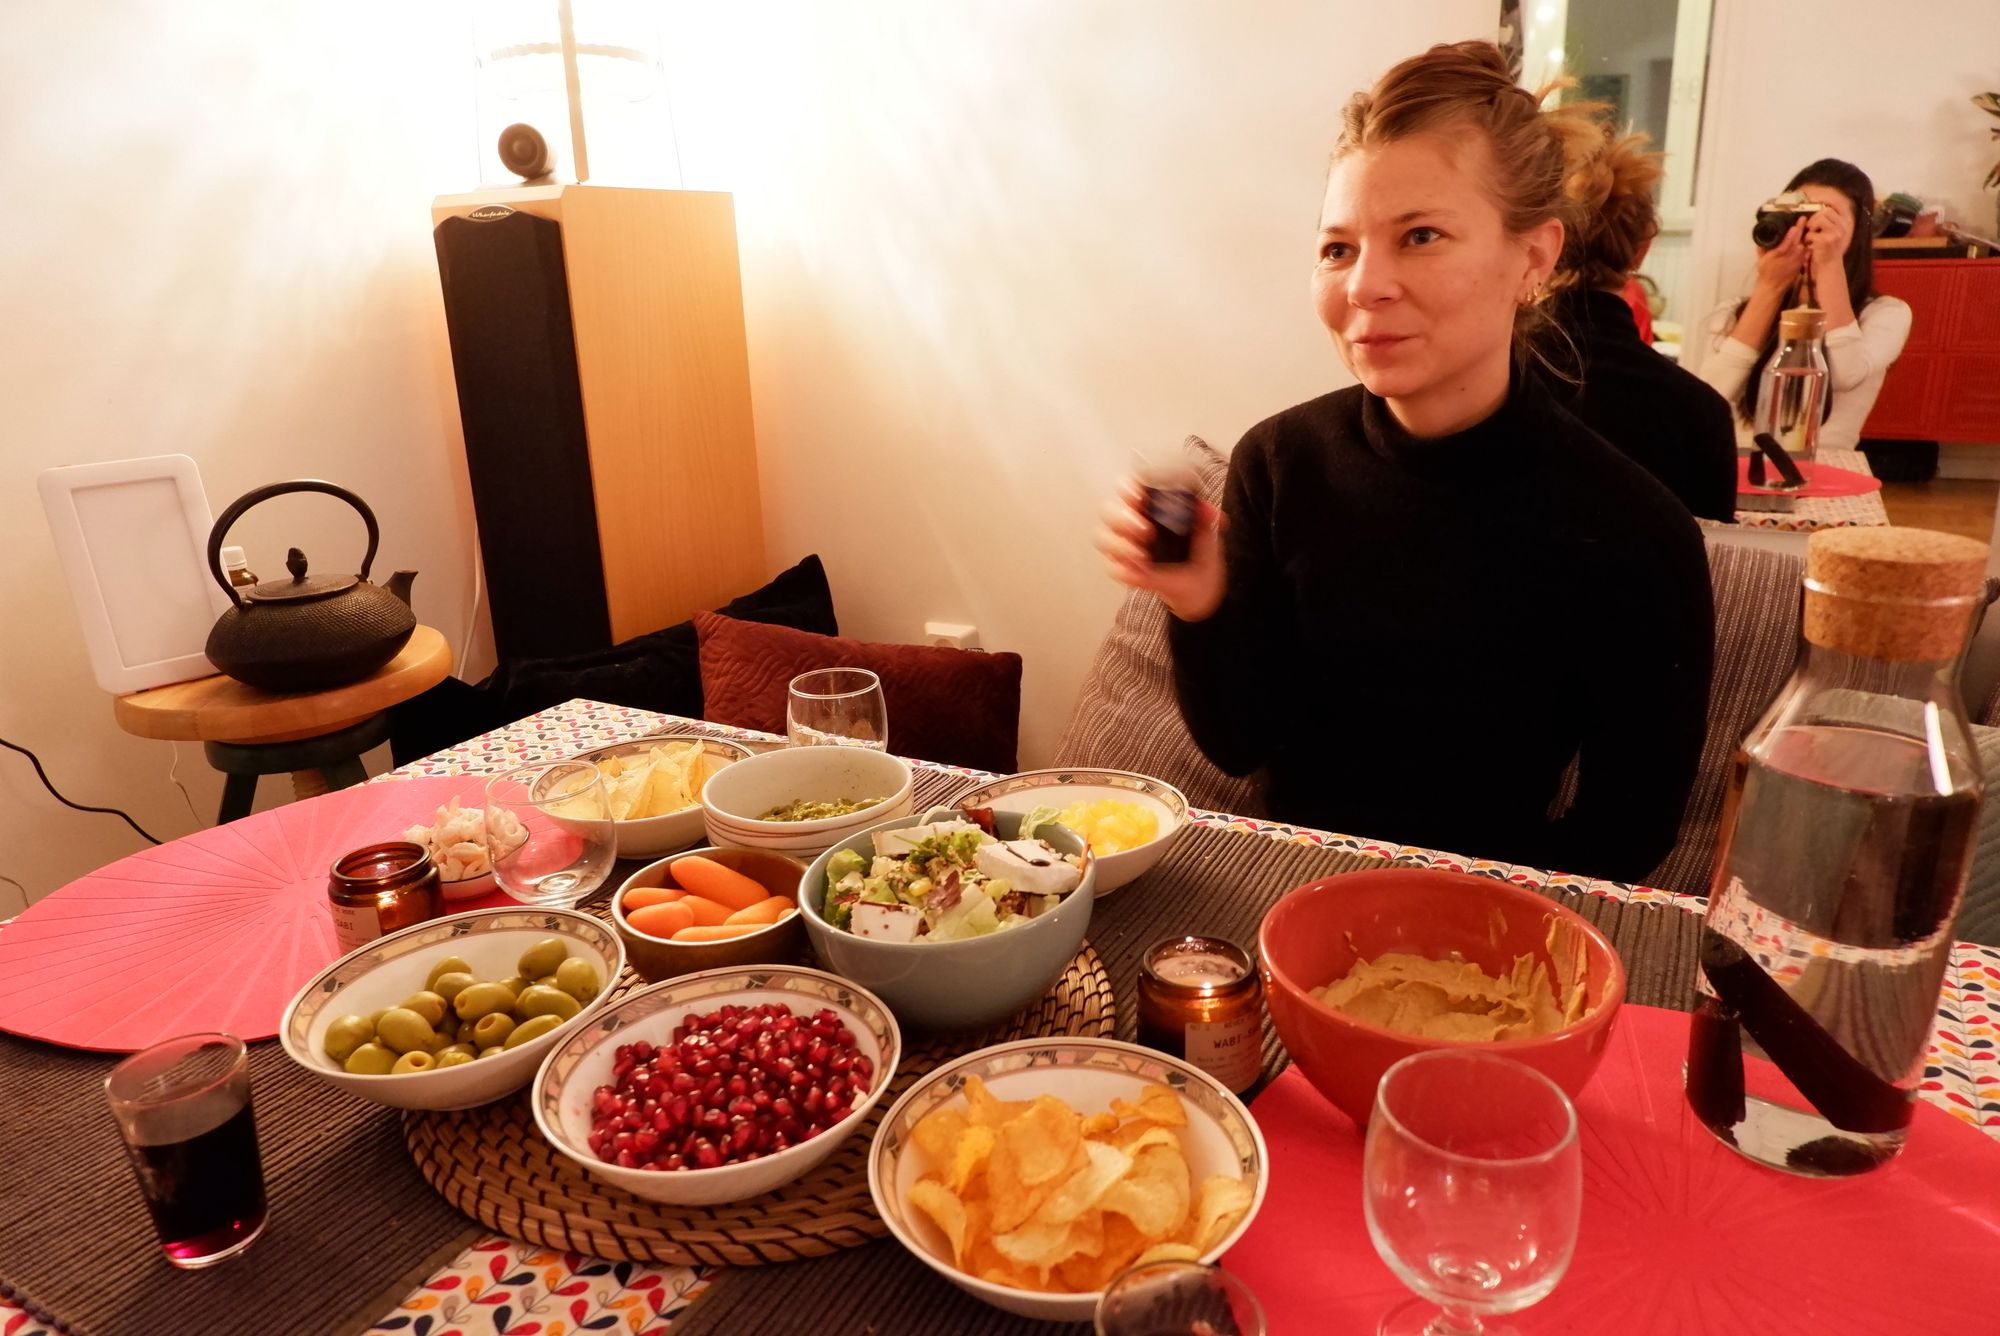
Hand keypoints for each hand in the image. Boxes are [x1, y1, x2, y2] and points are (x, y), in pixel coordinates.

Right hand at [1097, 479, 1227, 621]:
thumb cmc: (1198, 552)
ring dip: (1120, 545)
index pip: (1128, 489)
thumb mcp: (1207, 532)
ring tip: (1142, 556)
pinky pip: (1114, 568)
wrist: (1201, 586)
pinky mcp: (1127, 571)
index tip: (1138, 496)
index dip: (1127, 488)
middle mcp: (1132, 524)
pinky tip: (1141, 573)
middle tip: (1146, 530)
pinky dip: (1125, 571)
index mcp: (1149, 507)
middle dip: (1123, 519)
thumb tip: (1208, 510)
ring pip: (1104, 539)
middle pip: (1109, 512)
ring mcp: (1126, 547)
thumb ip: (1206, 518)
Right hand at [1753, 219, 1807, 293]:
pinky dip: (1808, 245)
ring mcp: (1799, 259)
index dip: (1796, 228)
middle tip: (1805, 219)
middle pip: (1800, 238)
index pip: (1791, 237)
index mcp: (1780, 252)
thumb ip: (1762, 248)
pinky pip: (1807, 251)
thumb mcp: (1761, 260)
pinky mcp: (1802, 262)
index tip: (1800, 219)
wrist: (1773, 287)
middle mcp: (1791, 255)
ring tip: (1808, 227)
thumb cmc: (1766, 273)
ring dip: (1806, 235)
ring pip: (1805, 243)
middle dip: (1803, 228)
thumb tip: (1761, 239)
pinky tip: (1806, 241)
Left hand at [1806, 204, 1852, 277]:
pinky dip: (1807, 239)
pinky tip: (1810, 244)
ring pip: (1820, 219)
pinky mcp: (1827, 241)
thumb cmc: (1828, 249)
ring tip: (1810, 235)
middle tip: (1811, 227)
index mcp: (1845, 223)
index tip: (1817, 199)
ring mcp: (1836, 233)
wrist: (1829, 266)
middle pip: (1826, 211)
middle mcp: (1843, 227)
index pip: (1840, 205)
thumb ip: (1830, 221)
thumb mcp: (1834, 233)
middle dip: (1815, 217)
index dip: (1828, 200)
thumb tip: (1821, 207)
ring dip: (1811, 226)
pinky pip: (1811, 233)